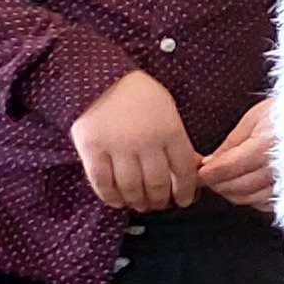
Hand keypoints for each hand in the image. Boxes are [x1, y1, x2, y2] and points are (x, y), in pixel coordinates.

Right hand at [70, 68, 199, 211]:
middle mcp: (146, 142)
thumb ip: (177, 140)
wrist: (101, 79)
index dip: (185, 191)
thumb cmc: (140, 95)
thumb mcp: (168, 111)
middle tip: (159, 205)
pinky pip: (102, 182)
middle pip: (157, 184)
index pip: (184, 171)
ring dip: (138, 202)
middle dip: (160, 200)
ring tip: (140, 204)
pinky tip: (117, 201)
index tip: (184, 201)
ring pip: (131, 187)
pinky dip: (111, 196)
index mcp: (170, 131)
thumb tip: (191, 169)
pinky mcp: (91, 150)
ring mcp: (117, 147)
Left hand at [194, 97, 277, 213]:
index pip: (225, 169)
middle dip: (217, 184)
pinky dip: (254, 199)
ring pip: (250, 198)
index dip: (207, 174)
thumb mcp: (256, 117)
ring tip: (227, 181)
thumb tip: (210, 162)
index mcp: (265, 145)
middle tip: (210, 177)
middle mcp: (279, 166)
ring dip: (233, 193)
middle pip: (236, 187)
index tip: (199, 173)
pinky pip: (269, 203)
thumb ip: (231, 142)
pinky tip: (250, 188)